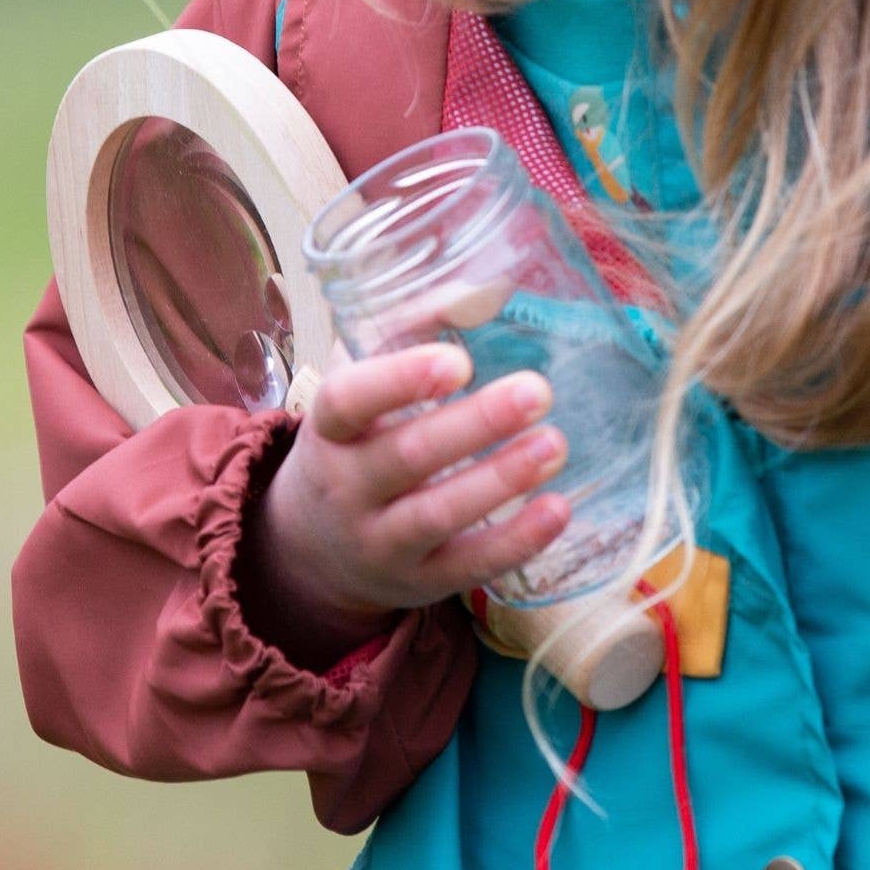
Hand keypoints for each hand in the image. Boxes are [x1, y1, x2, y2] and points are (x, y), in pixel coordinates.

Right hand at [256, 341, 569, 628]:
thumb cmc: (353, 440)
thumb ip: (410, 329)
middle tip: (538, 391)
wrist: (312, 548)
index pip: (348, 402)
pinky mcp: (421, 582)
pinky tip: (558, 509)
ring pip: (438, 515)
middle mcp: (346, 488)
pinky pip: (468, 566)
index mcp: (328, 428)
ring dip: (501, 479)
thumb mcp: (360, 383)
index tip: (457, 361)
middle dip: (474, 425)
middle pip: (406, 457)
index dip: (398, 380)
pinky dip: (516, 541)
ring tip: (555, 444)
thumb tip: (482, 288)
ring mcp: (381, 541)